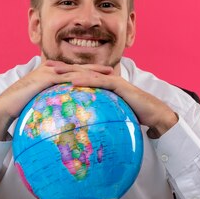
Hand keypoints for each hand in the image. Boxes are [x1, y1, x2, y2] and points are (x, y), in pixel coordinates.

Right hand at [0, 60, 113, 139]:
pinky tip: (91, 83)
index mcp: (50, 74)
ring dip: (92, 72)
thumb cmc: (21, 108)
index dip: (89, 73)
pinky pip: (66, 78)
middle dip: (95, 69)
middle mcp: (50, 69)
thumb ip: (52, 107)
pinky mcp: (44, 78)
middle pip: (77, 67)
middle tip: (112, 71)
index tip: (104, 76)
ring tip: (107, 75)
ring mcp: (47, 72)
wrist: (5, 106)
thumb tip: (63, 119)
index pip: (74, 72)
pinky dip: (79, 79)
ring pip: (74, 70)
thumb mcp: (40, 105)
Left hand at [58, 66, 178, 137]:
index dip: (65, 75)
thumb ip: (101, 119)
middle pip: (80, 71)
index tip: (48, 75)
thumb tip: (88, 132)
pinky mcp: (118, 85)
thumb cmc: (136, 117)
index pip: (81, 78)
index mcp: (104, 85)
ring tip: (53, 71)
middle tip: (44, 67)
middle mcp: (106, 79)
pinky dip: (84, 80)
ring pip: (87, 73)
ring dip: (69, 71)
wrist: (155, 114)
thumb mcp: (114, 116)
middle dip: (62, 68)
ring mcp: (112, 80)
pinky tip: (71, 82)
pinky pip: (98, 81)